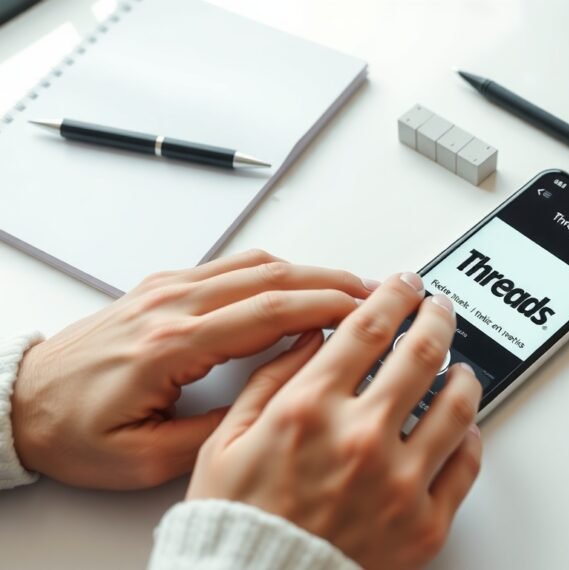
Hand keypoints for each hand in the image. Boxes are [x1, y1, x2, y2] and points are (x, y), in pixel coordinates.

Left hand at [11, 249, 375, 489]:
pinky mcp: (163, 288)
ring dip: (308, 271)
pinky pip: (231, 266)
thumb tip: (273, 406)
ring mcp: (167, 290)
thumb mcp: (145, 458)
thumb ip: (215, 431)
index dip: (324, 307)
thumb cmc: (73, 430)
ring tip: (348, 287)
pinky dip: (275, 270)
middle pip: (270, 278)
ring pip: (254, 265)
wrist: (22, 403)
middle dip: (331, 282)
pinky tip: (297, 282)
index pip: (266, 312)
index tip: (365, 310)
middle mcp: (171, 306)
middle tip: (375, 292)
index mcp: (170, 345)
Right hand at [188, 272, 482, 568]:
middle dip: (436, 318)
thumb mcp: (227, 440)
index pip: (368, 328)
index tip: (403, 285)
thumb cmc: (238, 521)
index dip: (393, 296)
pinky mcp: (424, 523)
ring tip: (460, 366)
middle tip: (439, 308)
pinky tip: (463, 425)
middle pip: (421, 353)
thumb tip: (315, 336)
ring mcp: (399, 483)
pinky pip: (466, 464)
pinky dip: (471, 436)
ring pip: (457, 406)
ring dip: (464, 375)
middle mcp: (359, 439)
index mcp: (309, 411)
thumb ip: (272, 379)